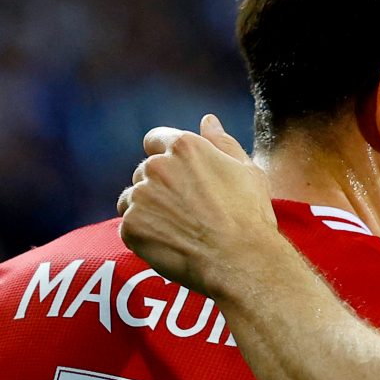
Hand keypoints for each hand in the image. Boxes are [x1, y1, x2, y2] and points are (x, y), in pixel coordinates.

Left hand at [118, 114, 276, 297]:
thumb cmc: (250, 214)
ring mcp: (140, 197)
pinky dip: (146, 234)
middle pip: (145, 170)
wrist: (241, 259)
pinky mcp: (131, 226)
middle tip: (189, 209)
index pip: (156, 139)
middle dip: (160, 185)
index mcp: (184, 146)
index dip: (168, 156)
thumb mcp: (246, 170)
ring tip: (179, 227)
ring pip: (133, 198)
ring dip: (149, 208)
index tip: (182, 176)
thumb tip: (207, 120)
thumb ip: (222, 142)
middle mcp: (157, 166)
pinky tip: (172, 242)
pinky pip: (130, 226)